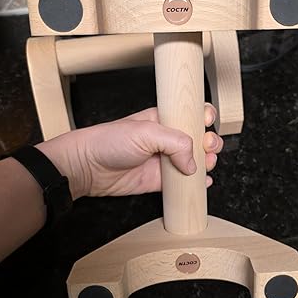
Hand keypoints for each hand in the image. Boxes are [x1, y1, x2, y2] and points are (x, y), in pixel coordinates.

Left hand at [37, 104, 223, 198]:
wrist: (88, 167)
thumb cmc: (109, 141)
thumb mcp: (146, 132)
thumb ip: (175, 143)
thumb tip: (193, 163)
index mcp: (164, 120)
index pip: (191, 114)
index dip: (204, 117)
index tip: (207, 123)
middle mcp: (167, 140)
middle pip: (199, 139)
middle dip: (210, 142)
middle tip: (208, 147)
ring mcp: (164, 160)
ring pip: (195, 161)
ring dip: (207, 162)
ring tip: (208, 164)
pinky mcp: (160, 180)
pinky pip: (183, 182)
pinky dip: (197, 183)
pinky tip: (203, 182)